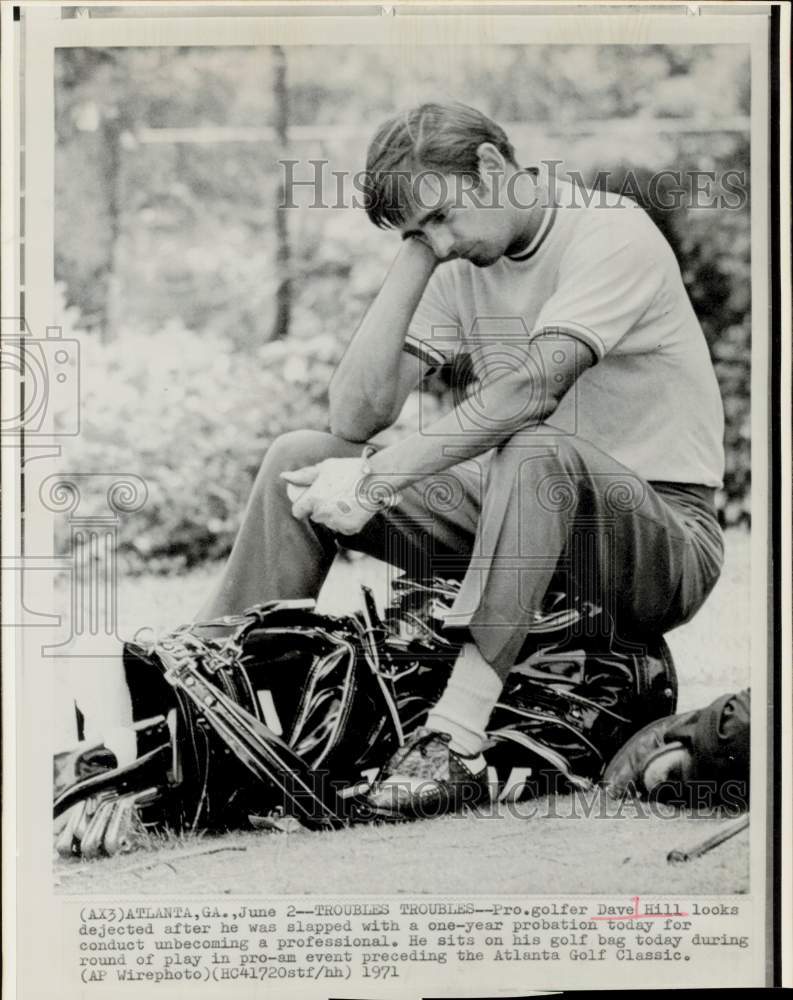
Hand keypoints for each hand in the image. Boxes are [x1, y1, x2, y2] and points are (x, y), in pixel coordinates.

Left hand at [280, 456, 399, 534]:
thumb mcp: (326, 467)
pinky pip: (343, 527)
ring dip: (334, 514)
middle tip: (335, 494)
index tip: (311, 499)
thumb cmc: (350, 470)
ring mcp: (336, 523)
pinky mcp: (349, 529)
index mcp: (313, 498)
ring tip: (347, 499)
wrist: (377, 480)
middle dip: (321, 507)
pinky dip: (346, 520)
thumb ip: (303, 475)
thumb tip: (283, 477)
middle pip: (315, 516)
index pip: (298, 511)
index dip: (303, 505)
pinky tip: (354, 507)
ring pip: (329, 522)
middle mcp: (322, 513)